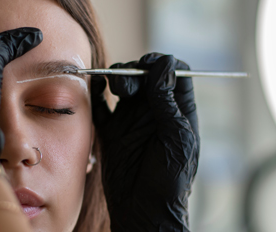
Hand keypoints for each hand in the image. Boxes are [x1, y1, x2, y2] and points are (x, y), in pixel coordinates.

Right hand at [91, 53, 198, 230]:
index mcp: (177, 111)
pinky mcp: (111, 131)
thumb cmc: (170, 180)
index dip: (163, 64)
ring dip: (118, 78)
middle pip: (145, 75)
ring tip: (116, 88)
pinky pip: (102, 105)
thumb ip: (167, 102)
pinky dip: (98, 92)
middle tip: (129, 85)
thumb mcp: (176, 137)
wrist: (145, 210)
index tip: (150, 67)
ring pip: (123, 86)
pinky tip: (99, 89)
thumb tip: (164, 66)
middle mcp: (155, 112)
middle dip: (136, 71)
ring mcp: (132, 120)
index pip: (174, 73)